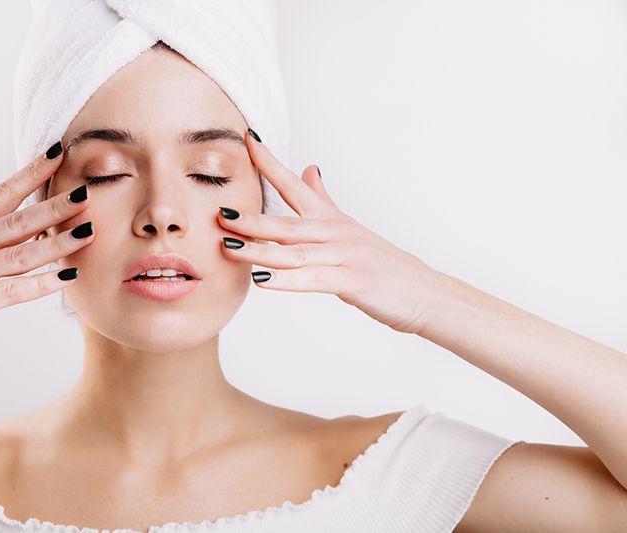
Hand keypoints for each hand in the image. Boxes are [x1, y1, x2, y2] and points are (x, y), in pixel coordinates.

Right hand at [0, 143, 94, 356]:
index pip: (4, 191)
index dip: (32, 171)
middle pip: (19, 220)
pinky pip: (14, 291)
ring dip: (58, 243)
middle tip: (87, 192)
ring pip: (22, 254)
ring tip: (88, 231)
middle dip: (55, 206)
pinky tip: (68, 277)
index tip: (58, 151)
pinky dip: (42, 284)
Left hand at [217, 129, 444, 334]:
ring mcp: (345, 256)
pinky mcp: (353, 281)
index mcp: (332, 219)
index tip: (248, 138)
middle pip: (287, 222)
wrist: (424, 292)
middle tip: (219, 210)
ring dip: (259, 249)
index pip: (295, 185)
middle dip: (251, 217)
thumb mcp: (350, 227)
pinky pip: (314, 280)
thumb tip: (310, 168)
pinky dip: (287, 280)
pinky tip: (262, 280)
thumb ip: (324, 199)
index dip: (270, 163)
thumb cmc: (383, 264)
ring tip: (227, 245)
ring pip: (294, 250)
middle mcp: (336, 232)